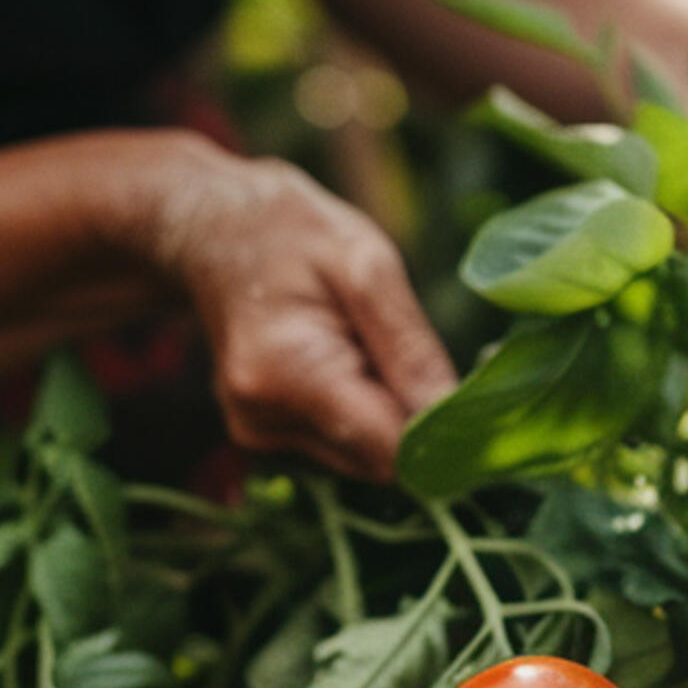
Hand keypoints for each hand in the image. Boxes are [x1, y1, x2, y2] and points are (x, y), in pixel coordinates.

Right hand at [120, 142, 454, 481]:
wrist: (212, 229)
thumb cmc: (291, 233)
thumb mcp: (367, 265)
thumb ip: (410, 348)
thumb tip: (455, 414)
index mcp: (287, 374)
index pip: (390, 448)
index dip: (443, 432)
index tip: (475, 389)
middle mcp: (264, 419)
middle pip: (379, 458)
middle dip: (413, 414)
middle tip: (410, 345)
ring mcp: (258, 432)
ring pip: (363, 454)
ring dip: (386, 409)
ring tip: (366, 341)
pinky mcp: (264, 434)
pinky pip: (340, 442)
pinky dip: (360, 408)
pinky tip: (344, 356)